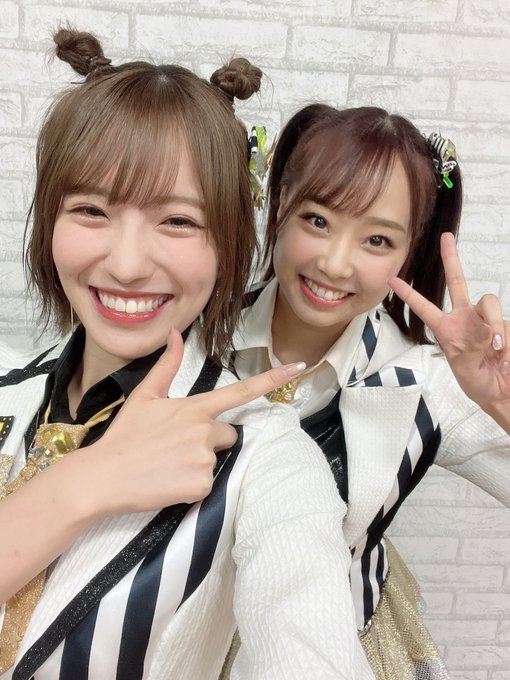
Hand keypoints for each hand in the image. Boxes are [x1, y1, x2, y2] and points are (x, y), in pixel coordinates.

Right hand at [79, 329, 305, 515]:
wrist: (103, 476)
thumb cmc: (124, 435)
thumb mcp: (144, 396)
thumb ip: (166, 365)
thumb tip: (175, 334)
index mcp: (194, 408)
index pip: (240, 391)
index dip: (272, 380)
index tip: (298, 368)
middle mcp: (205, 431)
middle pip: (228, 435)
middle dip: (209, 440)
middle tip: (175, 446)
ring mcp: (204, 459)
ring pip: (214, 460)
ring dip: (197, 463)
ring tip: (166, 464)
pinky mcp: (201, 485)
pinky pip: (206, 484)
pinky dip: (191, 485)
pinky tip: (168, 482)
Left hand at [389, 232, 509, 428]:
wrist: (500, 389)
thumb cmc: (478, 383)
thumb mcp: (465, 370)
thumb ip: (471, 348)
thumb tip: (483, 330)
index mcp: (446, 330)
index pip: (424, 308)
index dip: (409, 295)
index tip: (392, 280)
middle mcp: (464, 319)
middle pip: (457, 282)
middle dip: (451, 259)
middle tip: (445, 237)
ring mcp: (485, 319)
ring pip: (489, 302)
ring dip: (494, 325)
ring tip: (494, 350)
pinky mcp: (503, 324)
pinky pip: (503, 322)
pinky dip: (504, 338)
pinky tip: (502, 354)